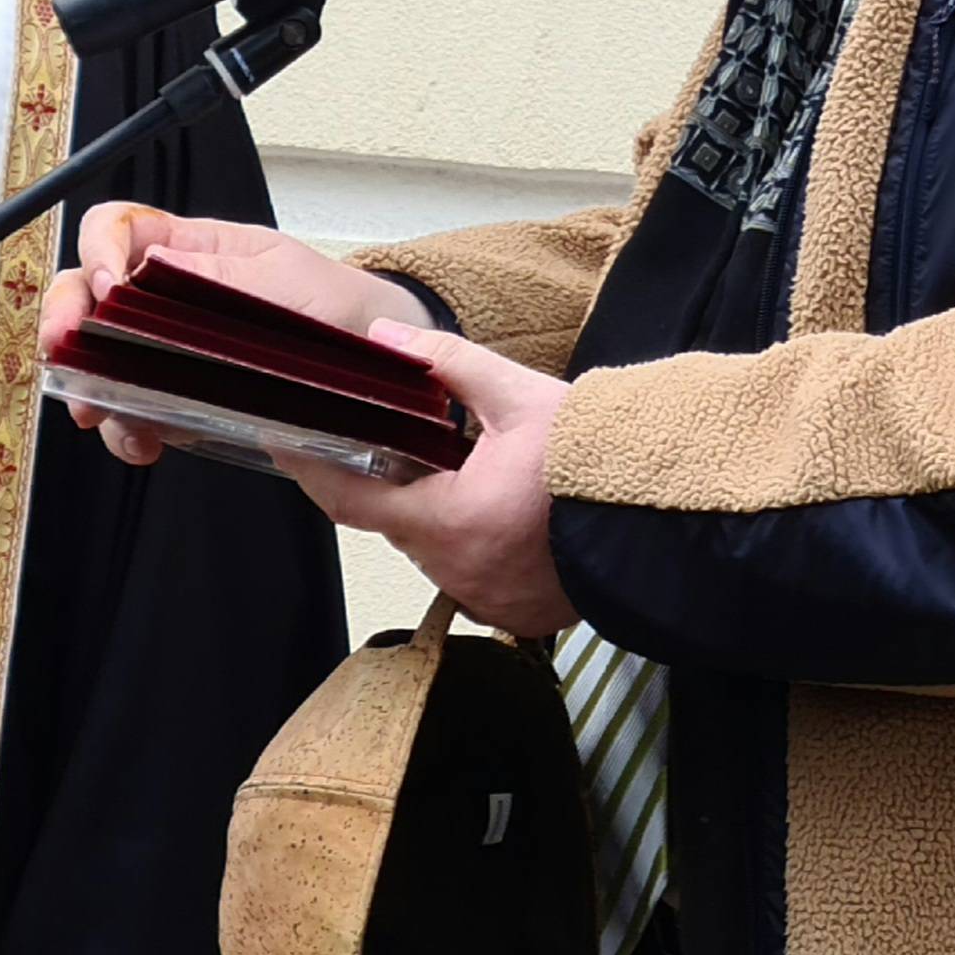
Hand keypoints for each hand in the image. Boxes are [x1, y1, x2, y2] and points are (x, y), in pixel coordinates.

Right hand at [39, 207, 436, 471]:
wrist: (380, 368)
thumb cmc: (336, 305)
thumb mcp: (285, 278)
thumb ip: (220, 275)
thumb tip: (155, 266)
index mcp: (191, 247)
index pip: (117, 229)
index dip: (98, 253)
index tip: (108, 290)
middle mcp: (167, 296)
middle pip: (87, 292)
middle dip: (66, 321)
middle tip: (63, 350)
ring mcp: (168, 349)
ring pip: (99, 358)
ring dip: (91, 386)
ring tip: (105, 414)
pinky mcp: (179, 398)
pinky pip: (132, 409)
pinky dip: (126, 429)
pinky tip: (142, 442)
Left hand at [293, 337, 573, 633]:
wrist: (667, 520)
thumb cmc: (596, 460)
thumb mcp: (518, 395)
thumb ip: (446, 363)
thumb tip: (385, 338)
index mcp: (450, 519)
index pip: (351, 500)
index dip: (312, 470)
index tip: (287, 443)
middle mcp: (459, 570)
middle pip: (398, 524)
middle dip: (396, 486)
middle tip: (408, 443)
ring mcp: (488, 600)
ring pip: (437, 552)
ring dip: (442, 517)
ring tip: (476, 477)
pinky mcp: (518, 616)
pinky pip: (475, 580)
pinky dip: (478, 548)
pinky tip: (508, 518)